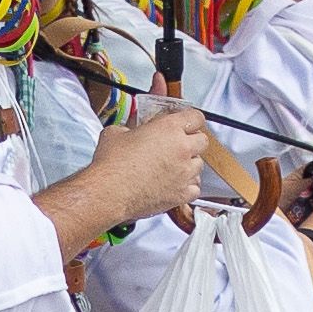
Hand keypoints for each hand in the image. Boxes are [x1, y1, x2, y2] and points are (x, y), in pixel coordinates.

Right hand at [82, 107, 207, 223]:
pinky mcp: (182, 194)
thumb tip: (130, 129)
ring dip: (189, 164)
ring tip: (173, 167)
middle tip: (178, 145)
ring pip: (200, 165)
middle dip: (192, 142)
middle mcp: (182, 149)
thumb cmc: (112, 164)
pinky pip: (195, 188)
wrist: (109, 191)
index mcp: (169, 128)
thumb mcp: (117, 132)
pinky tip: (176, 184)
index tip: (186, 124)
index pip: (196, 117)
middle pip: (203, 141)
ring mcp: (185, 172)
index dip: (191, 120)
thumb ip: (131, 127)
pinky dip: (188, 186)